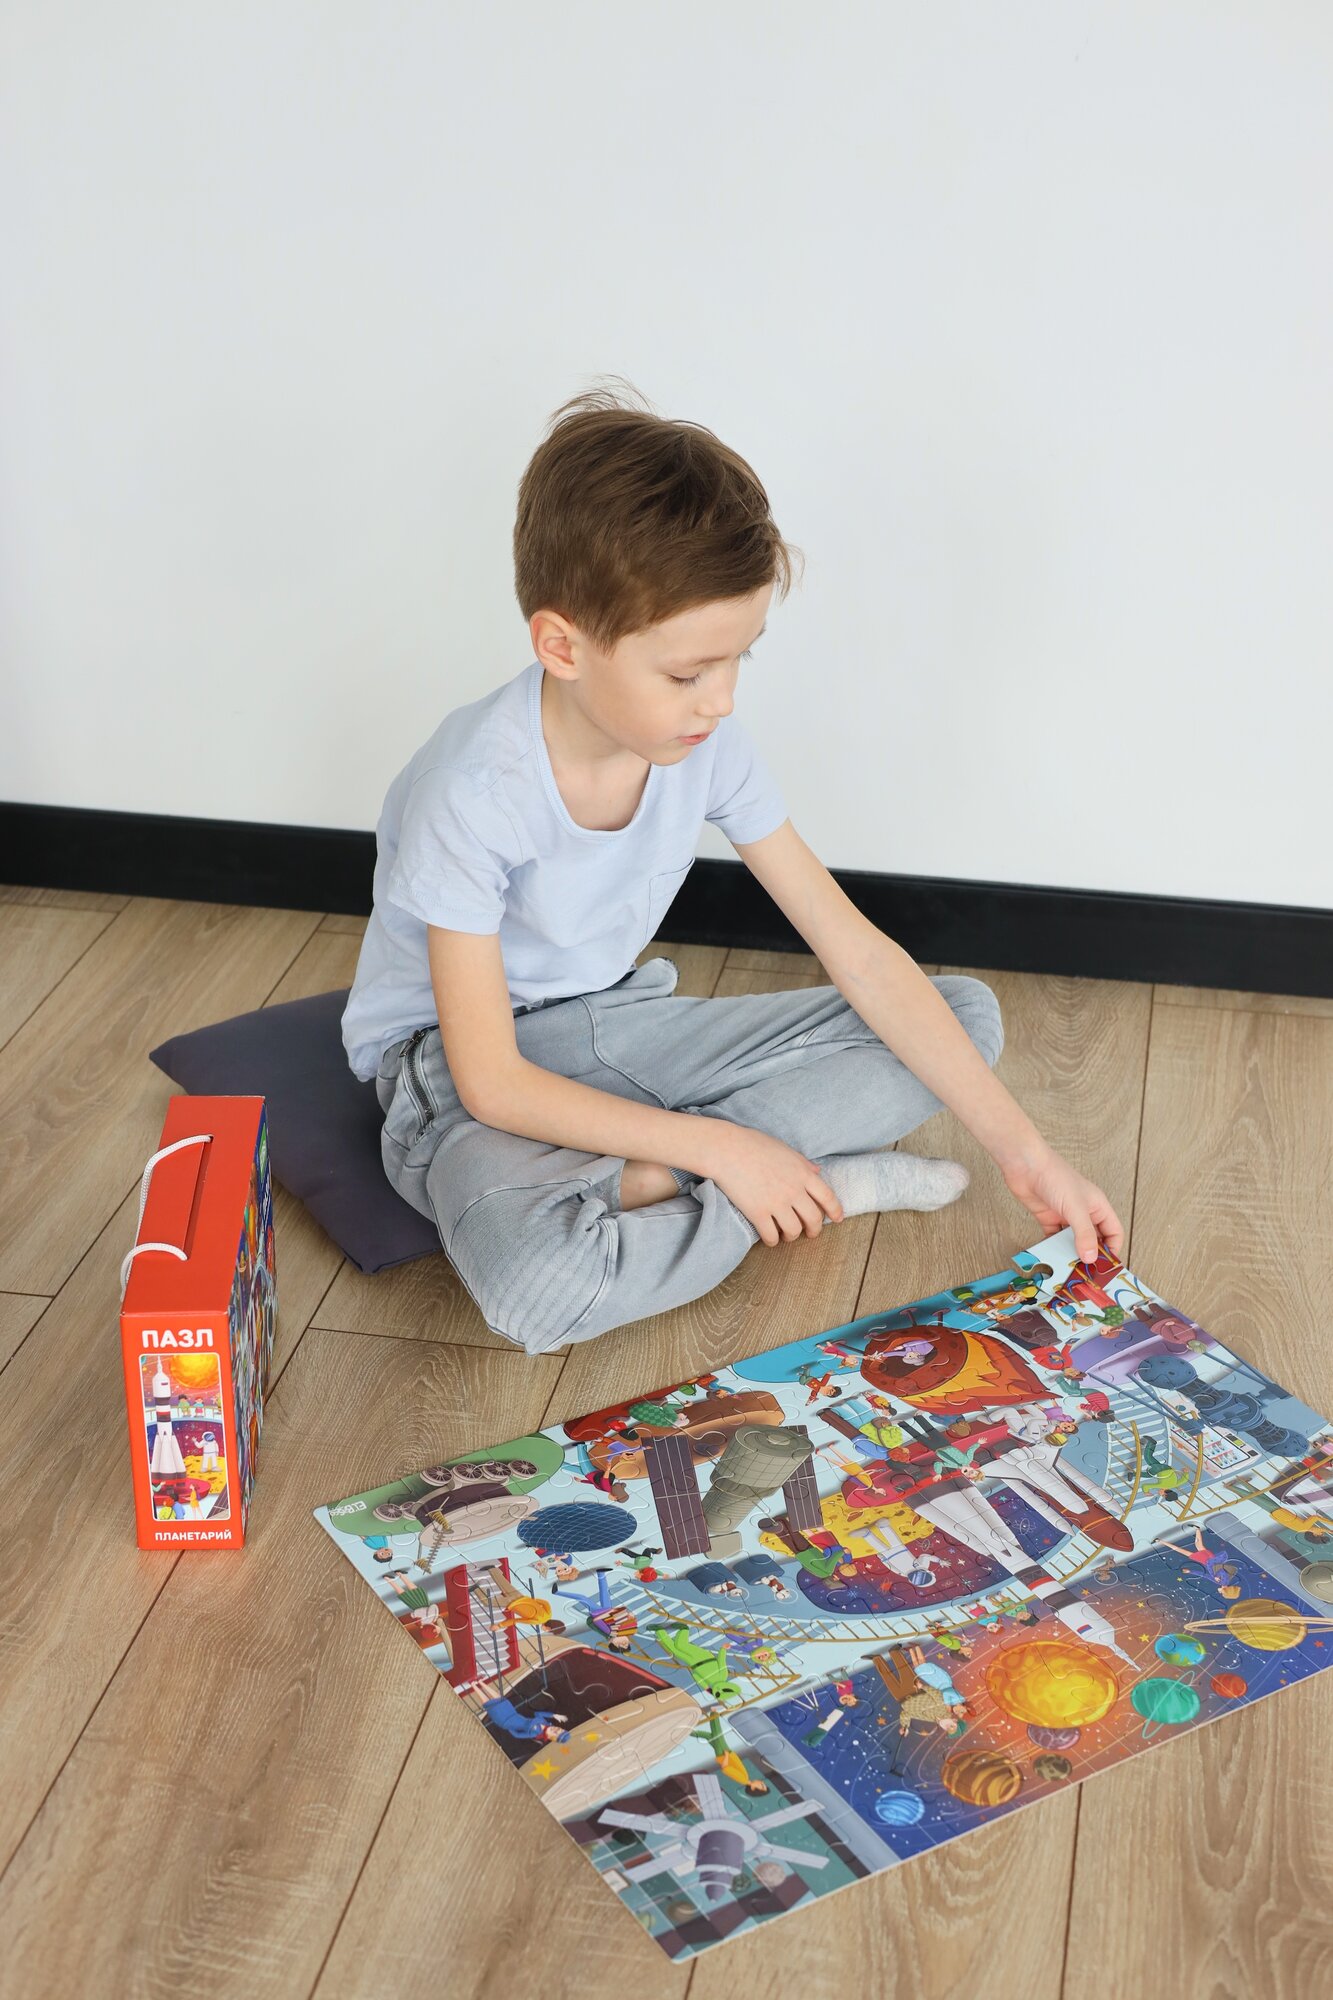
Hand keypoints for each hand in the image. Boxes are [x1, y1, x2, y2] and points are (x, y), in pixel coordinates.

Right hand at [700, 1122, 843, 1246]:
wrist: (726, 1149)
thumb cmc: (753, 1145)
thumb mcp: (785, 1149)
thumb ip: (803, 1163)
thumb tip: (817, 1171)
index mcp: (803, 1173)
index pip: (828, 1197)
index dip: (835, 1211)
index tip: (837, 1219)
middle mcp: (794, 1190)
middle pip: (814, 1219)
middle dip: (814, 1229)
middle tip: (810, 1233)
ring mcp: (776, 1203)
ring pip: (794, 1230)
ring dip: (792, 1236)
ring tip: (786, 1235)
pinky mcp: (758, 1213)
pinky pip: (771, 1236)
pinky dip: (773, 1241)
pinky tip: (770, 1238)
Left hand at [1000, 1142, 1124, 1264]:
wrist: (1025, 1165)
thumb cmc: (1056, 1177)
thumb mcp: (1076, 1208)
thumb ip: (1084, 1234)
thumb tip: (1091, 1258)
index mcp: (1098, 1206)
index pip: (1113, 1232)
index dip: (1113, 1249)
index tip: (1106, 1267)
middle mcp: (1084, 1212)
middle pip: (1094, 1239)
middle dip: (1091, 1255)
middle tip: (1087, 1274)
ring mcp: (1065, 1216)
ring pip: (1073, 1241)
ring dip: (1071, 1254)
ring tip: (1069, 1271)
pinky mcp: (1048, 1218)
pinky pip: (1054, 1238)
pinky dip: (1054, 1249)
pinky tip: (1052, 1259)